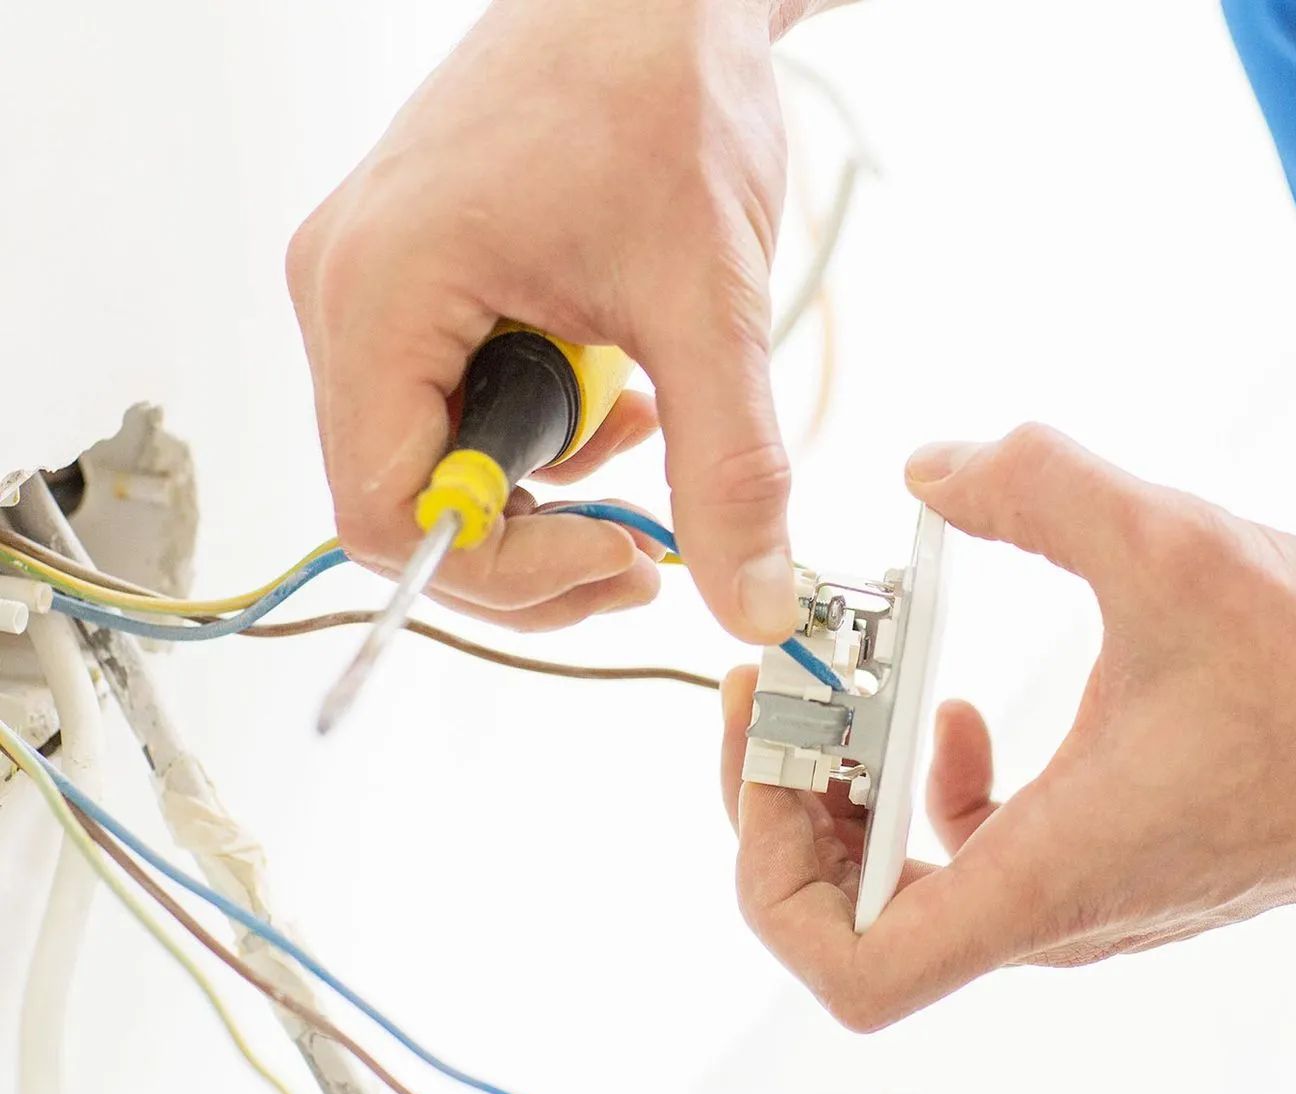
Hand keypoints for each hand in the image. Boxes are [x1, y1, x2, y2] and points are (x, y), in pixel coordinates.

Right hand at [287, 0, 799, 637]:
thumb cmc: (659, 93)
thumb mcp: (708, 302)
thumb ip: (730, 468)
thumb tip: (749, 599)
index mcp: (380, 292)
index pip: (388, 515)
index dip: (507, 569)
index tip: (621, 559)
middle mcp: (347, 291)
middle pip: (405, 498)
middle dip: (537, 537)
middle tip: (645, 541)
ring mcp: (375, 283)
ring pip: (439, 456)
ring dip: (553, 477)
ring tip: (650, 420)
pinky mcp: (420, 278)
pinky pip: (458, 400)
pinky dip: (548, 425)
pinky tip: (623, 387)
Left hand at [718, 424, 1295, 1030]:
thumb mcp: (1172, 546)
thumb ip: (1036, 485)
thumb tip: (931, 467)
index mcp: (1048, 876)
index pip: (849, 966)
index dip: (769, 867)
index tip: (781, 741)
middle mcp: (1059, 915)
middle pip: (853, 920)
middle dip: (798, 796)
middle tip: (802, 685)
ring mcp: (1091, 903)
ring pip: (916, 889)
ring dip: (864, 787)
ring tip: (871, 684)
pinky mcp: (1121, 869)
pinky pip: (981, 859)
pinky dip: (936, 790)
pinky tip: (963, 708)